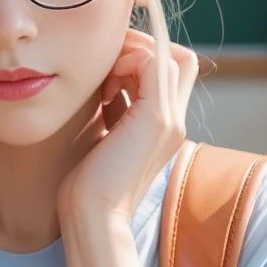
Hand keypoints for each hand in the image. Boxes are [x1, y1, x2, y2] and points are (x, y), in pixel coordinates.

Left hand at [57, 30, 201, 222]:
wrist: (92, 216)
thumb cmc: (87, 186)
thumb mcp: (106, 138)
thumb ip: (115, 111)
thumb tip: (106, 87)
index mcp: (165, 128)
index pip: (172, 73)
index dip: (143, 60)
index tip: (108, 76)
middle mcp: (175, 122)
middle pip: (180, 59)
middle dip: (141, 50)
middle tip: (107, 68)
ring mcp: (171, 120)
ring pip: (169, 56)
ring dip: (131, 56)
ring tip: (103, 84)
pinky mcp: (156, 118)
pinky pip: (153, 62)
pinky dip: (127, 62)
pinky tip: (103, 91)